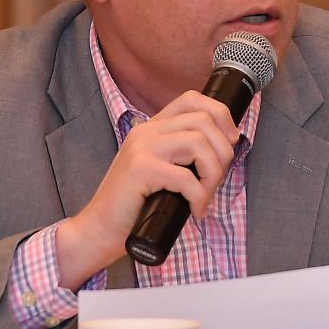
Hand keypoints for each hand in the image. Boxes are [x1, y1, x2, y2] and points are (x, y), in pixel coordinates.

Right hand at [55, 90, 238, 288]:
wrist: (98, 229)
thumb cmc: (134, 206)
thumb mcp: (161, 171)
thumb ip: (182, 156)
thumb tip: (223, 152)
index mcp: (152, 128)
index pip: (193, 99)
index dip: (221, 115)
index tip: (229, 142)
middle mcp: (146, 131)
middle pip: (203, 120)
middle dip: (223, 152)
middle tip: (216, 180)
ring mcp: (141, 148)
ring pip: (199, 143)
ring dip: (213, 173)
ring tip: (204, 196)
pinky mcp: (140, 170)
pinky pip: (186, 177)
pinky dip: (199, 196)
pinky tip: (195, 210)